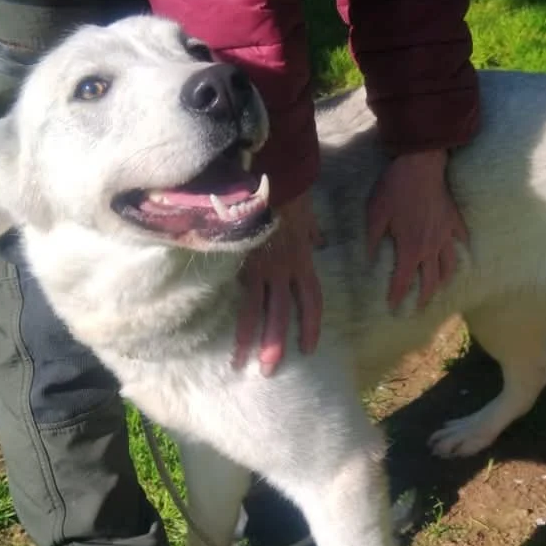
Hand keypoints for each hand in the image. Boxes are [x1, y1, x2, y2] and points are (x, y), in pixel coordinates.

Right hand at [234, 192, 323, 375]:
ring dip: (252, 339)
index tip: (308, 347)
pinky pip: (240, 296)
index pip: (311, 299)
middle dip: (277, 342)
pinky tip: (225, 335)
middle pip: (283, 313)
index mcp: (303, 259)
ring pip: (258, 310)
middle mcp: (286, 269)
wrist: (271, 176)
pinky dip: (235, 317)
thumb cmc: (289, 191)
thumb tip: (320, 240)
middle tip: (269, 369)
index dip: (311, 324)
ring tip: (242, 363)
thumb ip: (314, 232)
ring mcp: (264, 267)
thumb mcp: (309, 214)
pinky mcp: (244, 262)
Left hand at [367, 149, 467, 310]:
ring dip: (444, 281)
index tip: (392, 306)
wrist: (420, 164)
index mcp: (411, 248)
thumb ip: (371, 242)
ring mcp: (446, 234)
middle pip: (431, 281)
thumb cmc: (394, 188)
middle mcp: (431, 247)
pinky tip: (458, 255)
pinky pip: (461, 240)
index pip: (404, 281)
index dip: (397, 296)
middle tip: (417, 307)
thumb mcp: (374, 215)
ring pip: (450, 266)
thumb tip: (367, 262)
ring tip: (439, 288)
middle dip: (424, 297)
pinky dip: (460, 251)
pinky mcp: (454, 220)